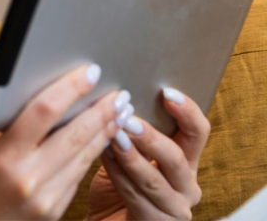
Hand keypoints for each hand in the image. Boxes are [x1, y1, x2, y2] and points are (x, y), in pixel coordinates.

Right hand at [0, 64, 128, 220]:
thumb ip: (11, 123)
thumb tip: (47, 97)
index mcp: (3, 155)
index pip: (45, 111)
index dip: (71, 88)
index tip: (90, 72)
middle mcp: (28, 178)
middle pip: (75, 135)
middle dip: (101, 111)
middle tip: (118, 93)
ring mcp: (44, 200)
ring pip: (84, 157)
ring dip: (104, 132)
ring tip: (119, 113)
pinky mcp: (52, 213)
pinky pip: (77, 177)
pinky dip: (91, 155)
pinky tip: (101, 140)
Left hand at [87, 88, 210, 220]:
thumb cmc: (118, 183)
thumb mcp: (127, 151)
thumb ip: (130, 130)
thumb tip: (114, 96)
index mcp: (186, 160)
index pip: (198, 132)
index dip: (187, 112)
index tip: (166, 92)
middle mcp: (186, 185)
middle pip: (177, 158)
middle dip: (151, 137)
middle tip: (127, 118)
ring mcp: (175, 208)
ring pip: (154, 180)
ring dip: (131, 156)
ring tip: (114, 137)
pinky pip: (136, 197)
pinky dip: (117, 175)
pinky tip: (103, 157)